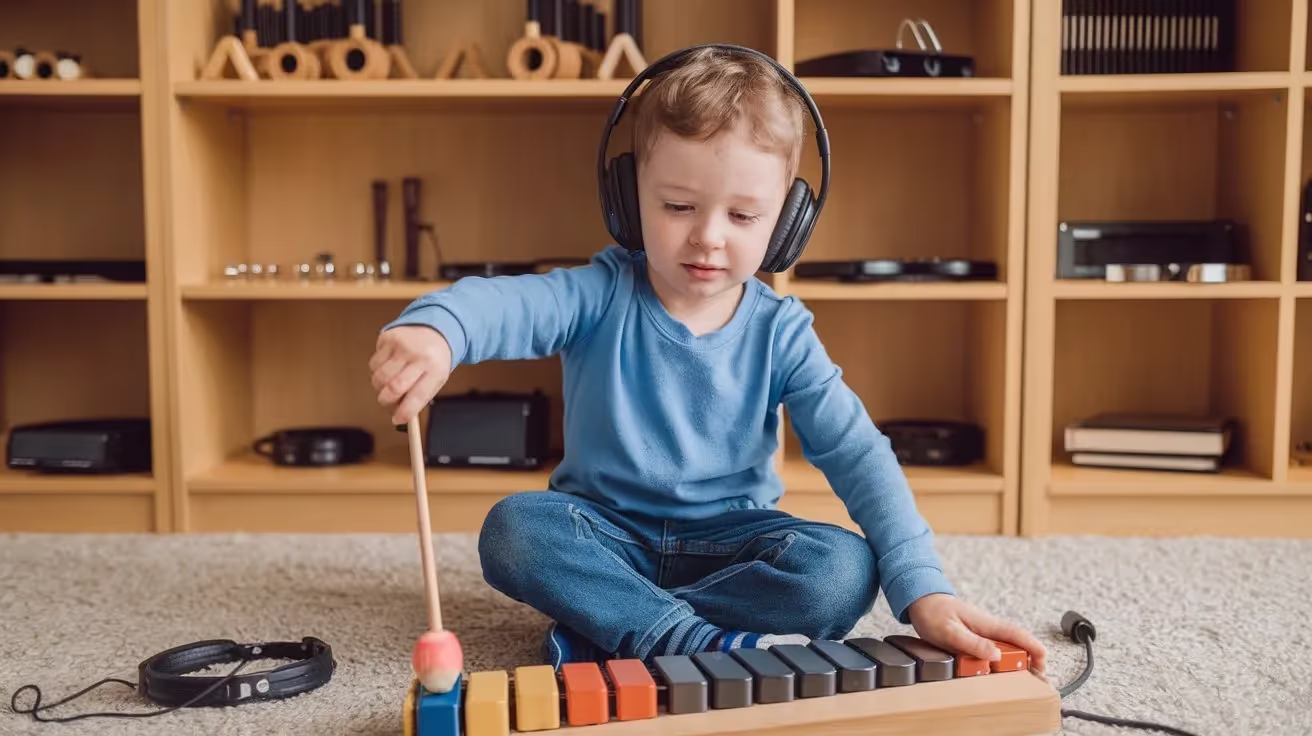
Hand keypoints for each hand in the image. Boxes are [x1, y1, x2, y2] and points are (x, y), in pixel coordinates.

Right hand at [370, 326, 452, 424]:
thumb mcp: (436, 379)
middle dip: (387, 401)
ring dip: (380, 387)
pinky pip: (373, 364)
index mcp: (435, 369)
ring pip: (379, 378)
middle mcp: (418, 356)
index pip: (418, 396)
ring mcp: (402, 345)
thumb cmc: (434, 360)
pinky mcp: (387, 338)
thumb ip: (419, 398)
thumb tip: (398, 417)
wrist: (434, 330)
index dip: (405, 412)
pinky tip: (389, 367)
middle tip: (388, 403)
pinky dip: (377, 372)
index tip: (397, 420)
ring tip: (389, 384)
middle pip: (393, 388)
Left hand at [906, 593, 1046, 672]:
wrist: (919, 598)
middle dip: (1031, 655)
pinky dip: (1003, 654)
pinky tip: (1002, 663)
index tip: (1043, 660)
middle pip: (1015, 640)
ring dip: (1018, 655)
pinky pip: (993, 644)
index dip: (1032, 647)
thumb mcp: (949, 631)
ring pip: (1006, 642)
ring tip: (1026, 672)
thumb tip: (996, 654)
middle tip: (1039, 674)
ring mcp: (980, 629)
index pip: (1016, 634)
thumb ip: (972, 643)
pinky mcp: (973, 633)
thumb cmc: (932, 612)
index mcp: (985, 624)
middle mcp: (986, 625)